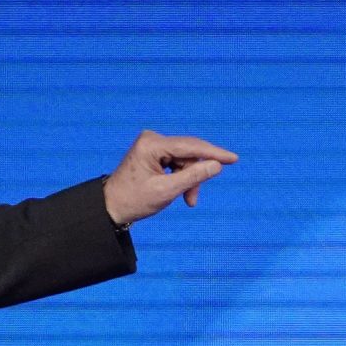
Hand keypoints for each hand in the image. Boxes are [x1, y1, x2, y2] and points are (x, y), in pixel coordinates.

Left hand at [101, 130, 237, 225]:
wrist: (112, 207)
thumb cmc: (134, 200)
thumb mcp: (166, 191)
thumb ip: (193, 177)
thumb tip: (217, 165)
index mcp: (152, 144)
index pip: (190, 146)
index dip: (214, 153)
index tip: (234, 159)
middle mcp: (152, 139)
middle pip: (188, 153)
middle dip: (195, 176)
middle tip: (192, 200)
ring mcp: (153, 144)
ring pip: (185, 160)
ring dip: (188, 180)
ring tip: (187, 200)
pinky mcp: (154, 152)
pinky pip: (177, 162)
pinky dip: (181, 178)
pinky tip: (180, 191)